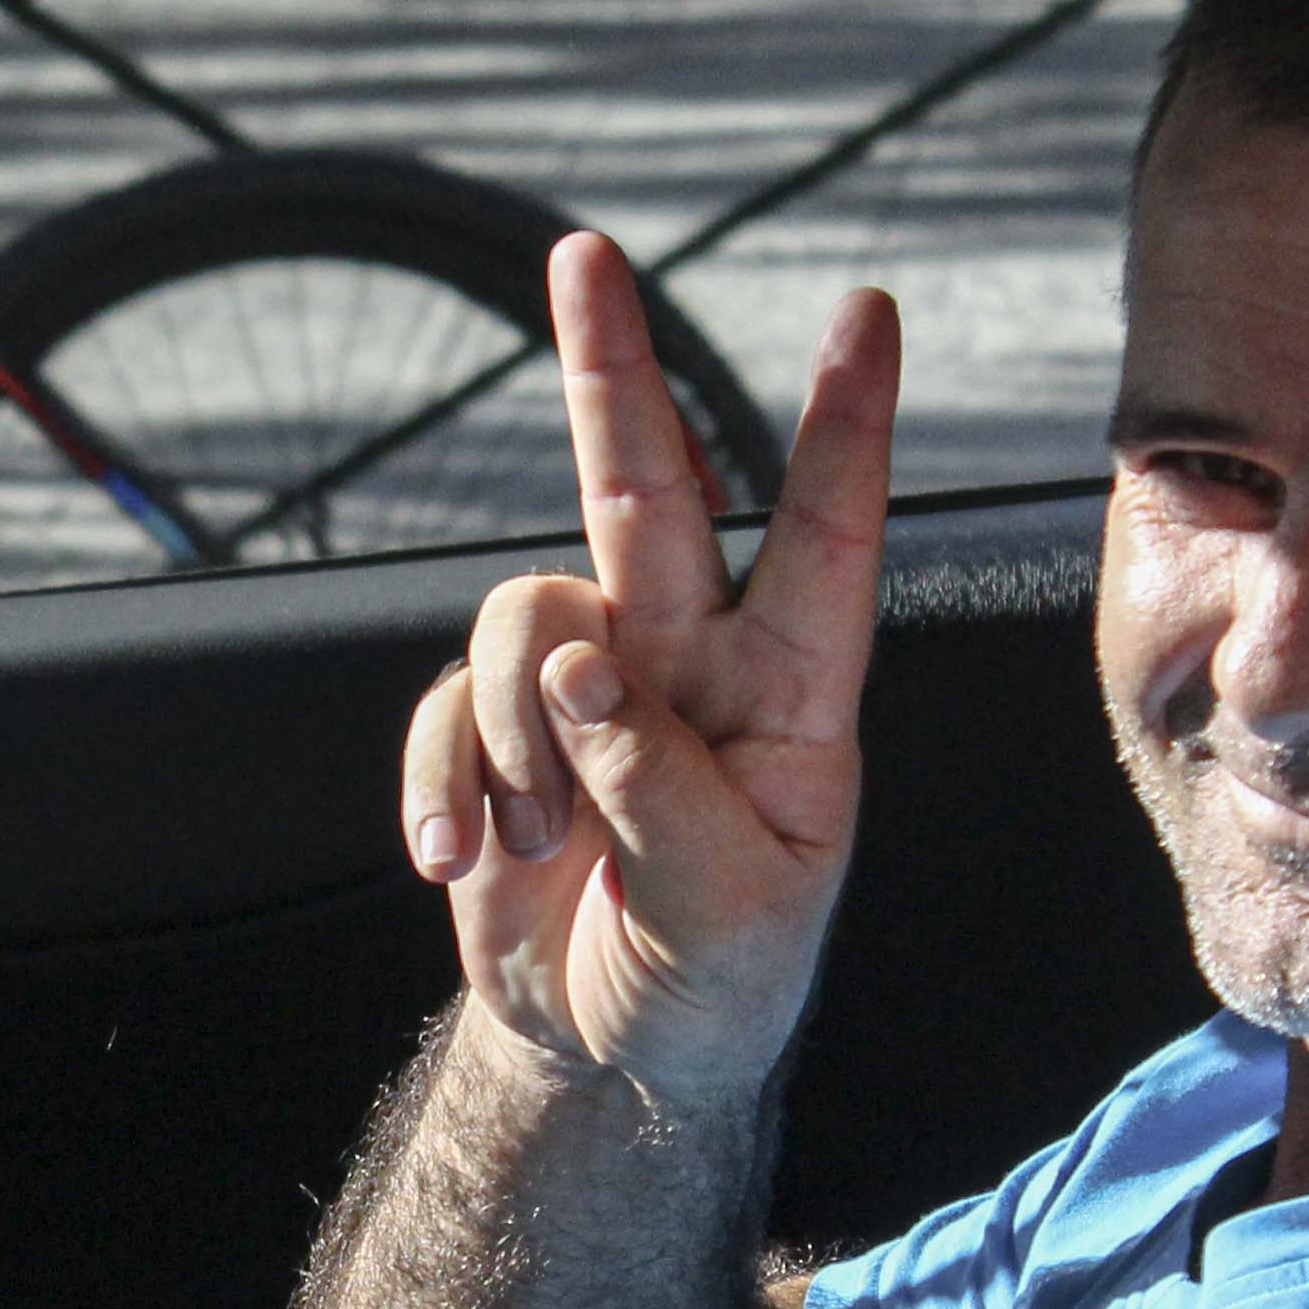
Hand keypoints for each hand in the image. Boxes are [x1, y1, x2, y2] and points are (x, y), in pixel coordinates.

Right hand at [401, 241, 897, 1115]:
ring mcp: (587, 687)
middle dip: (614, 370)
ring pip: (520, 620)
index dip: (846, 425)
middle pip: (649, 491)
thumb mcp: (732, 910)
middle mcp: (690, 661)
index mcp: (790, 696)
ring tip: (536, 838)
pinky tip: (457, 858)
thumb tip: (578, 664)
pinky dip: (442, 783)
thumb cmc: (719, 980)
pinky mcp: (493, 729)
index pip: (827, 539)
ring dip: (510, 736)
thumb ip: (662, 786)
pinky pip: (440, 709)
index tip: (868, 310)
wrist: (613, 1053)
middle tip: (585, 254)